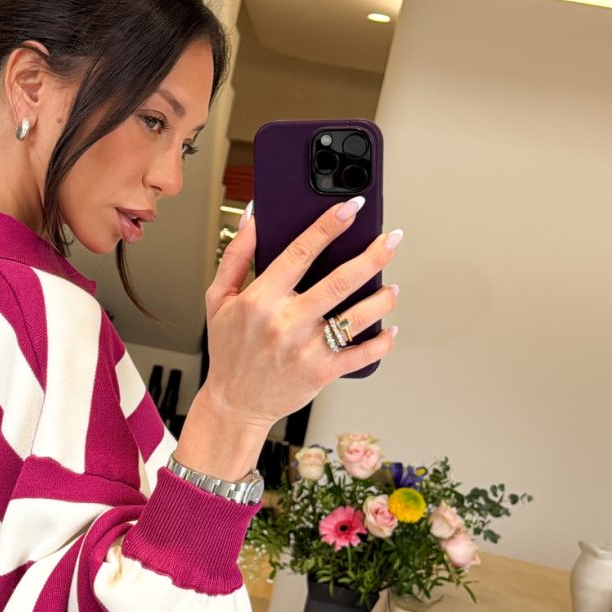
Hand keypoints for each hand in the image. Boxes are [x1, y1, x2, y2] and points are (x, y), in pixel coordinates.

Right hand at [202, 199, 400, 428]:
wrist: (234, 403)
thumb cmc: (229, 350)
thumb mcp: (218, 299)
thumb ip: (236, 255)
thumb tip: (253, 217)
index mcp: (260, 299)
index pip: (300, 253)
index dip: (327, 226)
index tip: (349, 208)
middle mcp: (286, 322)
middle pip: (340, 281)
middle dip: (372, 255)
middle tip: (392, 239)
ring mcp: (306, 349)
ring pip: (358, 317)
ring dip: (383, 297)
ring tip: (392, 286)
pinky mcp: (322, 372)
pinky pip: (362, 354)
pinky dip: (382, 340)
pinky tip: (389, 327)